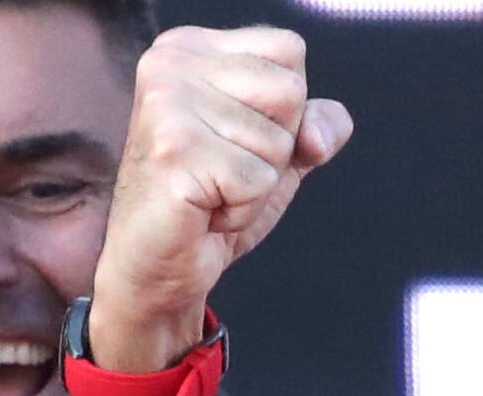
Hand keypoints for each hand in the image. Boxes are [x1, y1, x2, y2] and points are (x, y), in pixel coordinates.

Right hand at [91, 26, 353, 367]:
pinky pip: (258, 179)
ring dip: (257, 182)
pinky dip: (243, 207)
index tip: (239, 138)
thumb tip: (324, 129)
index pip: (288, 50)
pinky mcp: (174, 150)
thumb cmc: (211, 200)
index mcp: (191, 47)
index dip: (287, 109)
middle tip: (224, 168)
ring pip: (278, 141)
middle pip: (290, 91)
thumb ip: (314, 126)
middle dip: (275, 148)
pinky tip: (205, 207)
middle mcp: (171, 62)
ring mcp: (168, 102)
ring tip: (212, 188)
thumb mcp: (276, 154)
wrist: (158, 261)